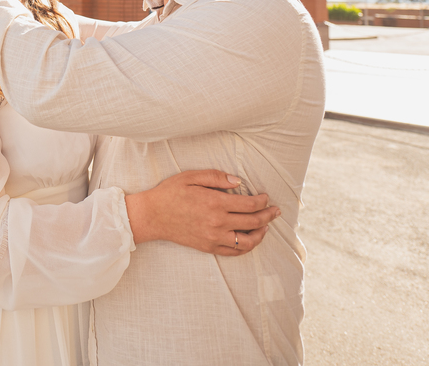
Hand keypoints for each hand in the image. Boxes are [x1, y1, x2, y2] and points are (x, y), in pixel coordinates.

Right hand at [125, 170, 279, 255]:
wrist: (152, 216)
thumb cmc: (170, 193)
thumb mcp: (191, 176)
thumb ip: (216, 177)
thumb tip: (238, 181)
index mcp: (215, 202)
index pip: (249, 204)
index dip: (262, 201)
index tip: (266, 197)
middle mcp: (217, 222)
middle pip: (253, 222)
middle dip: (268, 215)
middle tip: (276, 211)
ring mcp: (214, 237)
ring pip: (248, 241)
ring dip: (261, 233)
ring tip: (266, 226)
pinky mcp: (209, 247)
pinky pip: (234, 251)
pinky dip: (247, 247)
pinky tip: (251, 239)